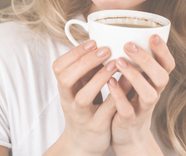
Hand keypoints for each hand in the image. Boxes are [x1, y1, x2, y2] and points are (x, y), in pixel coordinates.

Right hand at [48, 40, 117, 155]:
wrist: (83, 144)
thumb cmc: (85, 109)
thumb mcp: (80, 88)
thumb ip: (87, 69)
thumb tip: (101, 42)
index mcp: (65, 89)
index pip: (59, 67)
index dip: (74, 53)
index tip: (92, 41)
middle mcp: (69, 101)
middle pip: (66, 79)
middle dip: (85, 62)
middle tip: (105, 49)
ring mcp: (81, 115)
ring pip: (82, 97)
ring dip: (98, 79)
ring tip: (114, 65)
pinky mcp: (96, 127)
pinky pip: (104, 112)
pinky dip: (114, 97)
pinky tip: (126, 84)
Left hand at [108, 35, 174, 154]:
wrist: (127, 134)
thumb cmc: (131, 99)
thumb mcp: (137, 78)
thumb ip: (133, 60)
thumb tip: (120, 31)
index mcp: (156, 80)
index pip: (168, 64)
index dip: (163, 51)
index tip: (153, 35)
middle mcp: (154, 93)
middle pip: (162, 77)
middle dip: (147, 60)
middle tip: (129, 45)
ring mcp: (143, 108)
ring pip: (149, 94)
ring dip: (134, 76)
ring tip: (118, 62)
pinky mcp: (130, 120)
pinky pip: (127, 109)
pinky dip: (119, 96)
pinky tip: (110, 82)